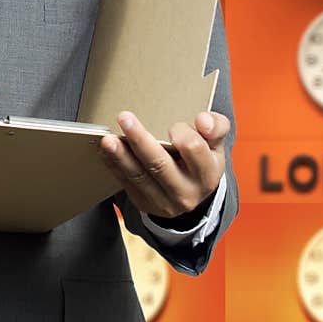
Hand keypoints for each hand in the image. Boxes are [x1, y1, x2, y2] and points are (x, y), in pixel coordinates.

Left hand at [98, 110, 228, 218]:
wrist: (192, 194)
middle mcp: (186, 192)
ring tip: (107, 139)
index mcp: (207, 174)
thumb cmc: (201, 161)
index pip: (193, 148)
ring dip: (120, 156)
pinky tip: (105, 150)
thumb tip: (203, 121)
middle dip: (140, 140)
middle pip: (160, 164)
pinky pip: (126, 183)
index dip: (182, 133)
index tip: (173, 125)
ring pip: (139, 176)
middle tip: (124, 117)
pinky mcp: (145, 204)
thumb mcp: (215, 145)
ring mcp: (163, 202)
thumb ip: (216, 127)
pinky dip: (114, 164)